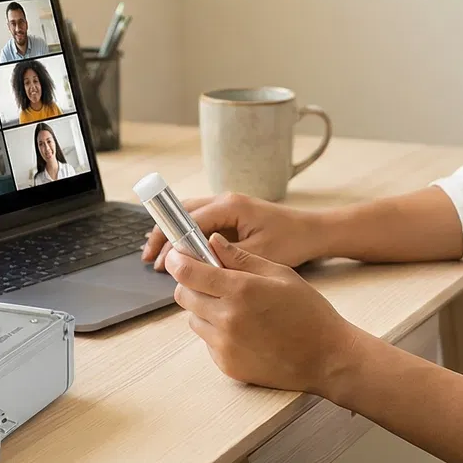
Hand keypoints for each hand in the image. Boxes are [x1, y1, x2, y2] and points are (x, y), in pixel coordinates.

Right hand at [141, 192, 326, 270]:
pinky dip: (187, 238)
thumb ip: (225, 256)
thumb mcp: (258, 252)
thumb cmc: (291, 240)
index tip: (156, 258)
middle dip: (164, 236)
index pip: (188, 220)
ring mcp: (228, 207)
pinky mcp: (232, 216)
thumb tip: (194, 261)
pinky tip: (181, 256)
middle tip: (149, 258)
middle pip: (182, 214)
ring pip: (189, 217)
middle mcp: (225, 201)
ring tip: (158, 258)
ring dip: (173, 236)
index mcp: (230, 206)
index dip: (169, 241)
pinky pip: (201, 223)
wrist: (313, 232)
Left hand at [165, 233, 368, 394]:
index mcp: (241, 290)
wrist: (327, 358)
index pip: (189, 272)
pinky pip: (207, 341)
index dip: (178, 261)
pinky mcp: (226, 365)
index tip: (178, 256)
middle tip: (211, 281)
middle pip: (183, 295)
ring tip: (234, 308)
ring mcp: (225, 345)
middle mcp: (227, 318)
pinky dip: (217, 333)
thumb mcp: (280, 274)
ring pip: (193, 319)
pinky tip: (244, 331)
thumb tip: (212, 242)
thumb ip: (242, 258)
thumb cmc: (309, 313)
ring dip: (204, 309)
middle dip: (191, 284)